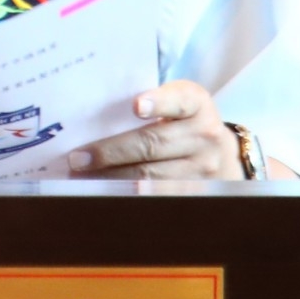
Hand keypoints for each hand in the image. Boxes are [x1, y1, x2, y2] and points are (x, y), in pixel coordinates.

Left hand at [65, 80, 239, 180]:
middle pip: (153, 144)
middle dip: (111, 152)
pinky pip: (156, 198)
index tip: (136, 105)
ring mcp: (203, 168)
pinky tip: (104, 194)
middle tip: (77, 159)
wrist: (222, 153)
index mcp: (196, 104)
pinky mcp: (197, 194)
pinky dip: (127, 196)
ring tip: (83, 178)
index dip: (158, 103)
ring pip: (151, 177)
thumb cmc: (181, 121)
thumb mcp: (176, 102)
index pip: (178, 100)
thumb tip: (90, 116)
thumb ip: (147, 102)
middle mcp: (204, 135)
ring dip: (113, 178)